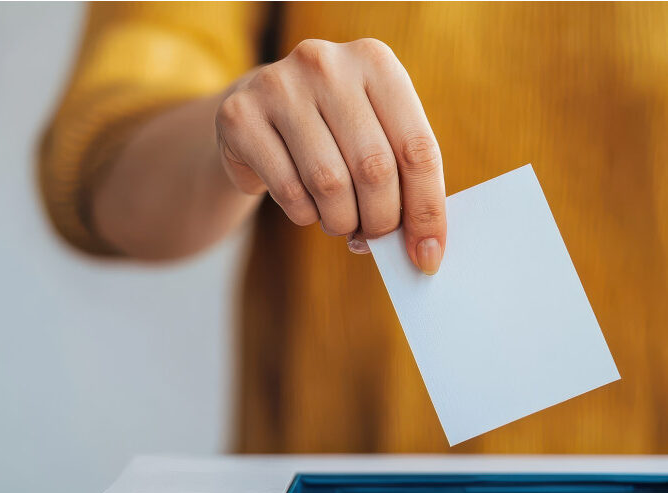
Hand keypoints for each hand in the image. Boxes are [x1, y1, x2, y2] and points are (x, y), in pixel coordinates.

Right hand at [215, 38, 445, 273]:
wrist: (261, 113)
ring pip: (330, 183)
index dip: (427, 210)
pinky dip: (304, 214)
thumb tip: (425, 247)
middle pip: (374, 168)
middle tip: (376, 236)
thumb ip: (406, 181)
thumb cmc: (336, 133)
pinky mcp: (239, 115)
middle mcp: (326, 63)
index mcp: (375, 61)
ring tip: (340, 220)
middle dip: (382, 220)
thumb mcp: (378, 137)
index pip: (417, 148)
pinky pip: (288, 190)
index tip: (428, 255)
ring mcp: (278, 84)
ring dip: (341, 220)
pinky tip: (305, 204)